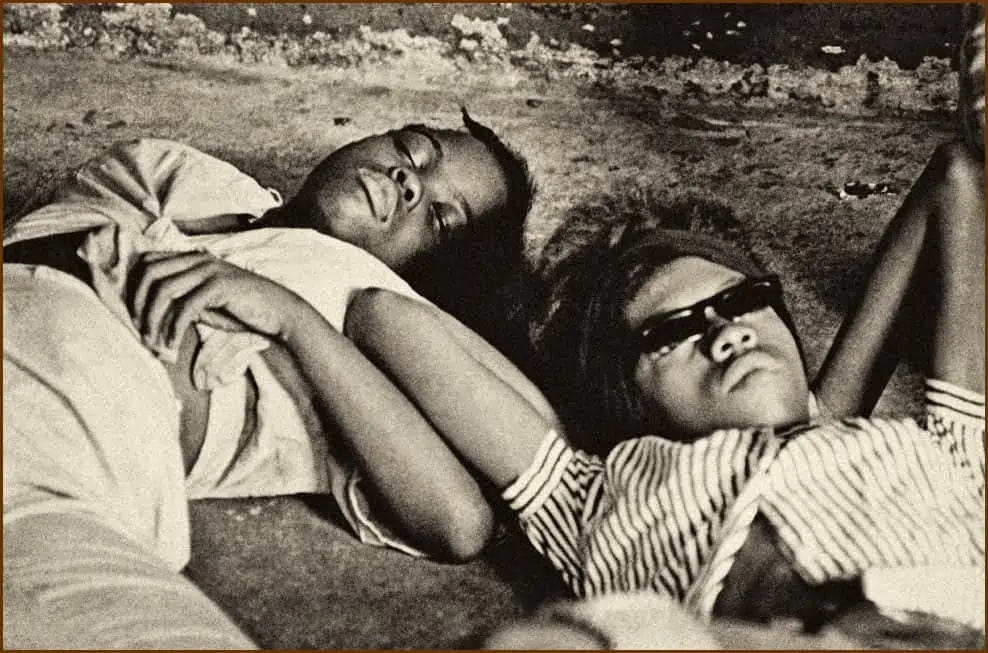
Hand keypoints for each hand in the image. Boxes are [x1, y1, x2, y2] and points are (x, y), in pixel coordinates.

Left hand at [129, 250, 311, 348]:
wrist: (277, 313)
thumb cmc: (239, 310)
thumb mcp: (203, 301)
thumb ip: (180, 298)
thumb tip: (147, 310)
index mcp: (191, 258)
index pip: (148, 263)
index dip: (133, 289)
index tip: (134, 317)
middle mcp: (198, 259)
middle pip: (150, 273)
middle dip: (138, 304)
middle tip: (140, 332)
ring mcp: (210, 270)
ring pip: (164, 290)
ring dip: (153, 319)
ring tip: (153, 342)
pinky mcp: (220, 286)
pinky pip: (186, 306)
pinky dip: (174, 328)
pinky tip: (173, 343)